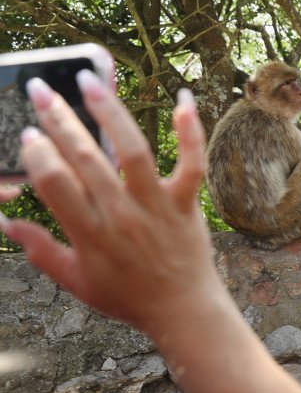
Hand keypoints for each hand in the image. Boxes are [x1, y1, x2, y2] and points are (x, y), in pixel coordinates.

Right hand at [1, 71, 221, 328]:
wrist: (183, 311)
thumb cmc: (128, 297)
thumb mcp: (76, 281)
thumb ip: (40, 250)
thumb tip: (5, 224)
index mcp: (90, 233)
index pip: (55, 185)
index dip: (38, 156)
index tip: (28, 133)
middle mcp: (121, 214)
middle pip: (87, 159)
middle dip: (61, 120)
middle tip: (43, 89)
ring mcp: (156, 206)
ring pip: (133, 151)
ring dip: (112, 113)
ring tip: (91, 81)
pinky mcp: (186, 203)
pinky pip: (191, 164)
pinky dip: (191, 132)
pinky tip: (183, 99)